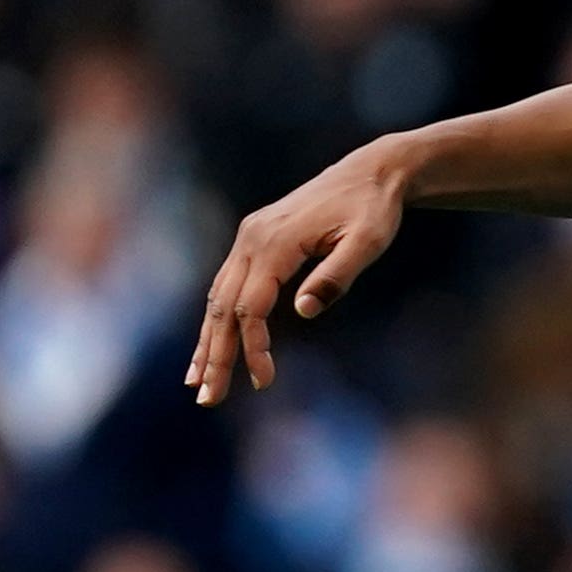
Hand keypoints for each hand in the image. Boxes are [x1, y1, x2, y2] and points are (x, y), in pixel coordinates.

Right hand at [187, 147, 413, 404]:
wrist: (370, 173)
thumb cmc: (374, 210)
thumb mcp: (368, 242)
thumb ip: (337, 275)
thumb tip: (304, 311)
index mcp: (275, 243)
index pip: (251, 306)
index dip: (253, 346)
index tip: (265, 380)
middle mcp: (251, 239)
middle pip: (224, 307)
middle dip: (215, 354)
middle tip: (209, 399)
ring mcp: (248, 238)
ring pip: (218, 297)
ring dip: (208, 340)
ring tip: (197, 382)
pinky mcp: (254, 240)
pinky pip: (228, 285)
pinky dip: (218, 317)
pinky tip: (212, 343)